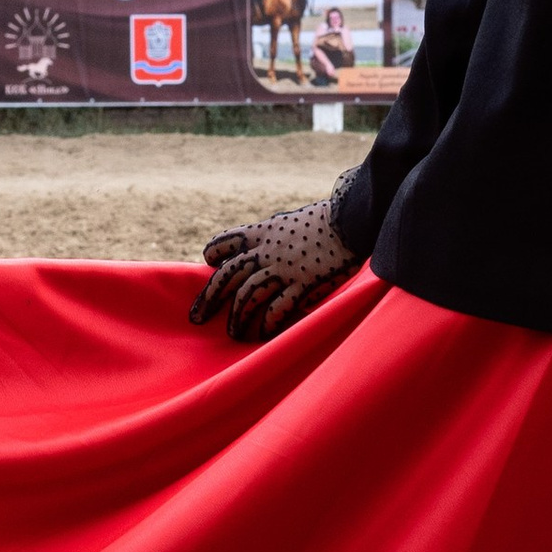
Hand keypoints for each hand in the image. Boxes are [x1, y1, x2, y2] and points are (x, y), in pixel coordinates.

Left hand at [191, 190, 360, 345]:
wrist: (354, 217)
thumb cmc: (331, 218)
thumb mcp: (295, 220)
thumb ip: (279, 235)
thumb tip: (275, 244)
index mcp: (263, 231)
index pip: (227, 242)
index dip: (215, 253)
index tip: (210, 264)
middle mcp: (266, 250)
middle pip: (228, 276)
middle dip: (210, 298)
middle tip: (197, 318)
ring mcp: (283, 268)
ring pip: (248, 296)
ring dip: (237, 317)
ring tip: (233, 334)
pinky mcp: (303, 283)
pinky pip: (277, 308)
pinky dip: (267, 323)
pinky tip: (261, 334)